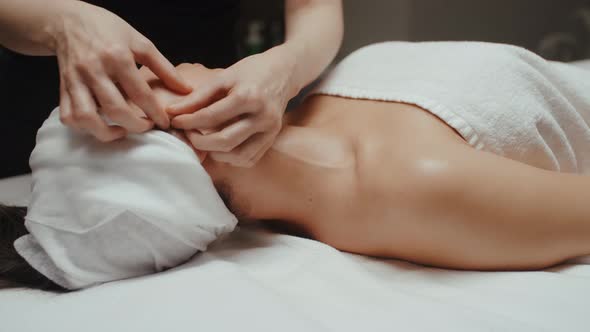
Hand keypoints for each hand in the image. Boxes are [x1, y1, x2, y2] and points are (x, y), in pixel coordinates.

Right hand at [53, 2, 191, 141]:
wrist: (68, 20)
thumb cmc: (108, 30)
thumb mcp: (140, 42)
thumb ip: (164, 67)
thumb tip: (185, 89)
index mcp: (117, 57)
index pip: (140, 93)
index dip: (155, 113)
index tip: (165, 123)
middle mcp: (94, 69)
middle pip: (115, 109)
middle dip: (135, 126)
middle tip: (146, 127)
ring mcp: (75, 80)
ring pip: (87, 117)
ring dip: (106, 132)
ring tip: (122, 131)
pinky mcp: (62, 87)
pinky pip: (68, 116)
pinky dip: (83, 127)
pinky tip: (99, 126)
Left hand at [167, 48, 298, 166]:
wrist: (283, 73)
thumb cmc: (250, 72)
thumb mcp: (224, 77)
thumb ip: (198, 97)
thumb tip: (172, 112)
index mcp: (249, 96)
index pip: (212, 116)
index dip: (189, 121)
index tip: (174, 121)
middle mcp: (263, 116)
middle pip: (224, 141)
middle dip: (199, 141)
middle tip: (187, 133)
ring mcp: (270, 131)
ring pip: (236, 155)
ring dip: (214, 152)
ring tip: (202, 139)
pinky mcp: (272, 139)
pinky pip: (248, 159)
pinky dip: (230, 157)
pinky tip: (220, 146)